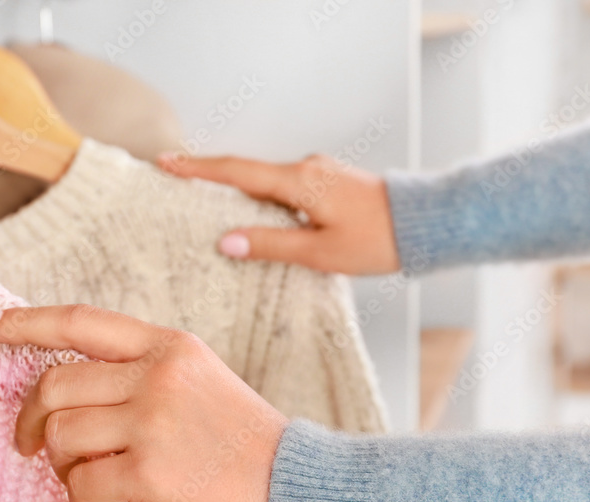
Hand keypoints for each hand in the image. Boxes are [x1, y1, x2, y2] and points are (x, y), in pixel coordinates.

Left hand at [0, 305, 287, 501]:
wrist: (300, 490)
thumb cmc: (247, 446)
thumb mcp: (202, 385)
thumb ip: (143, 378)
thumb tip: (68, 400)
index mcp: (170, 347)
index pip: (81, 321)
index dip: (26, 321)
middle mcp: (158, 374)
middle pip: (55, 385)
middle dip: (31, 421)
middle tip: (32, 447)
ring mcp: (153, 420)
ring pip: (61, 437)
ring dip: (63, 470)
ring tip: (92, 488)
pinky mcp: (151, 471)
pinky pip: (81, 485)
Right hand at [158, 153, 400, 274]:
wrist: (422, 223)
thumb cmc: (376, 241)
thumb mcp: (320, 251)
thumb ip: (270, 245)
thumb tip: (226, 241)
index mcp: (300, 181)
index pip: (237, 171)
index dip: (199, 169)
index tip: (166, 162)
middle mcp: (306, 168)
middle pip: (247, 171)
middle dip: (210, 175)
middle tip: (175, 177)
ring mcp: (319, 172)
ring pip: (267, 179)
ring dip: (238, 188)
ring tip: (206, 200)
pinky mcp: (328, 182)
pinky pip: (285, 185)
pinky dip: (263, 195)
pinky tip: (255, 212)